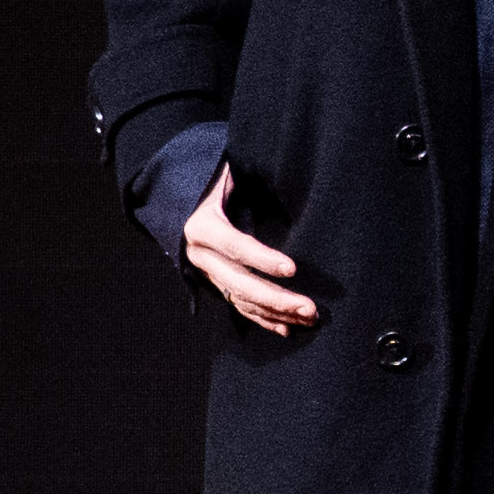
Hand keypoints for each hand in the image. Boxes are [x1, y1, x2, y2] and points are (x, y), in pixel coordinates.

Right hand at [181, 167, 312, 337]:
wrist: (183, 201)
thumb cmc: (216, 183)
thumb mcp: (227, 175)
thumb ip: (247, 176)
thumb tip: (287, 165)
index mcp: (202, 227)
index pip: (235, 246)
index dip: (262, 259)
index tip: (292, 268)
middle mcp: (201, 255)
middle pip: (239, 283)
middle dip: (276, 298)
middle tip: (309, 308)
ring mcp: (208, 272)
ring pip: (241, 299)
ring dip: (275, 312)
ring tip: (309, 319)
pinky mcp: (216, 282)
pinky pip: (239, 305)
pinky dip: (263, 319)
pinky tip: (287, 328)